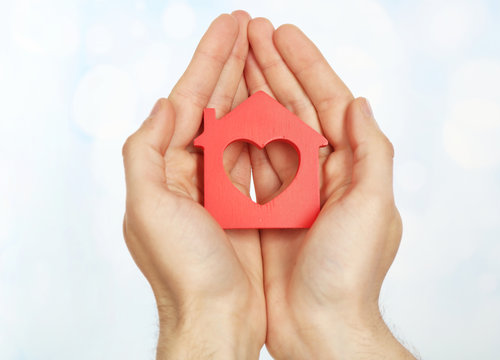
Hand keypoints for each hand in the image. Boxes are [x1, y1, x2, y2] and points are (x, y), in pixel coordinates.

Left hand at [122, 12, 264, 358]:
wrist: (216, 318)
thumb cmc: (183, 272)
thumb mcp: (147, 209)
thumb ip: (146, 152)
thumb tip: (167, 103)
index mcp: (168, 164)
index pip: (191, 97)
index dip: (210, 58)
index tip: (230, 26)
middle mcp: (194, 169)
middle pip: (216, 102)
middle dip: (232, 61)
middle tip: (250, 26)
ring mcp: (223, 183)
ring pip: (239, 122)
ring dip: (251, 84)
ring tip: (264, 52)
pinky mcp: (248, 201)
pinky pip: (259, 153)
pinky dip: (268, 125)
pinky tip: (277, 102)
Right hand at [244, 19, 414, 358]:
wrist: (318, 328)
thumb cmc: (349, 274)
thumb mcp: (373, 208)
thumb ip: (372, 151)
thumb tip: (358, 100)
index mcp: (348, 166)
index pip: (327, 101)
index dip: (306, 64)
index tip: (282, 34)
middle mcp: (319, 172)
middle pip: (294, 107)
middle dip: (273, 68)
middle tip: (251, 32)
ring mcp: (289, 189)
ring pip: (268, 128)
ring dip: (253, 93)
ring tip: (235, 59)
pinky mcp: (264, 209)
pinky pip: (249, 162)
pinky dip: (238, 135)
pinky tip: (225, 110)